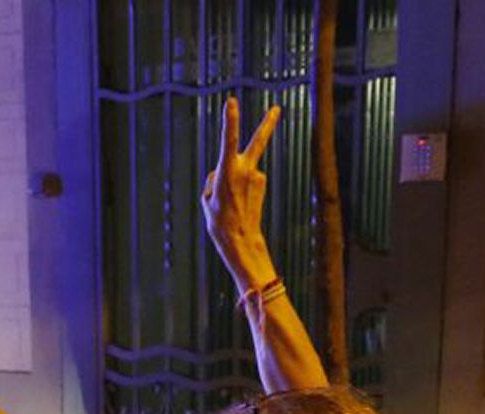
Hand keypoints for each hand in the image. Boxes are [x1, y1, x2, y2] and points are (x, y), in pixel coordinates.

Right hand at [201, 96, 282, 283]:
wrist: (240, 240)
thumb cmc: (219, 221)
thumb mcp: (206, 199)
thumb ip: (213, 180)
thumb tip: (221, 171)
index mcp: (227, 172)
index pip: (229, 140)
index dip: (230, 120)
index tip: (231, 102)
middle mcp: (245, 170)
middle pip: (258, 142)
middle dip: (267, 124)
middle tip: (278, 108)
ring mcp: (257, 177)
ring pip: (242, 167)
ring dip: (236, 178)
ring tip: (232, 201)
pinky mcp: (262, 183)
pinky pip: (247, 178)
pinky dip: (241, 186)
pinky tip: (239, 201)